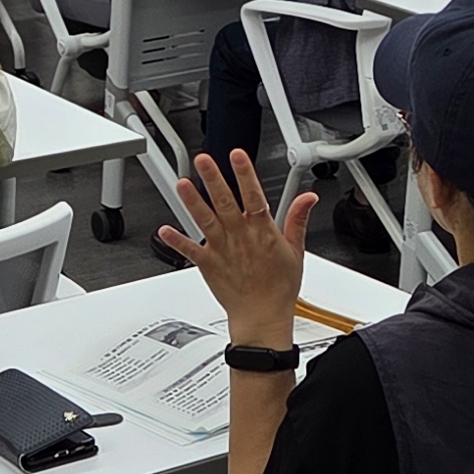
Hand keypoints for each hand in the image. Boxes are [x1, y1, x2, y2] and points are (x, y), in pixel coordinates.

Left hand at [158, 146, 315, 333]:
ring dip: (192, 202)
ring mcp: (222, 250)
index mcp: (263, 231)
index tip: (237, 155)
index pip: (254, 196)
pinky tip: (164, 230)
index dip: (245, 174)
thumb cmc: (279, 287)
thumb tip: (308, 197)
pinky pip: (190, 251)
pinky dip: (176, 241)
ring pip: (205, 220)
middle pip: (225, 202)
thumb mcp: (296, 250)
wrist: (263, 318)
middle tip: (203, 160)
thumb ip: (298, 219)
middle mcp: (240, 237)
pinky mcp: (208, 265)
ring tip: (182, 183)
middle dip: (214, 179)